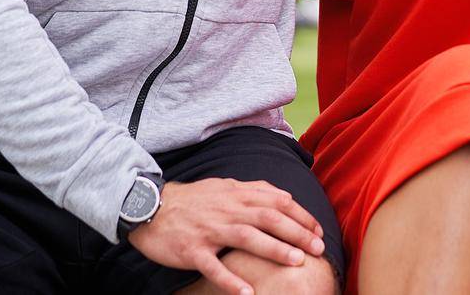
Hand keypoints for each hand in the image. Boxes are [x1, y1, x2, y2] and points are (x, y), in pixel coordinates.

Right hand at [128, 178, 325, 294]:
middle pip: (269, 218)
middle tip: (318, 248)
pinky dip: (230, 280)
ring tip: (296, 262)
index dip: (302, 216)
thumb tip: (283, 197)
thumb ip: (253, 191)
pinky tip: (247, 293)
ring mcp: (210, 230)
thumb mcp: (226, 186)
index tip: (318, 230)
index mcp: (238, 195)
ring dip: (274, 249)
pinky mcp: (192, 250)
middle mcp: (228, 210)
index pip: (278, 202)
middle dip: (297, 233)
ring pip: (247, 238)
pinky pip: (213, 267)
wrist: (150, 206)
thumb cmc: (194, 199)